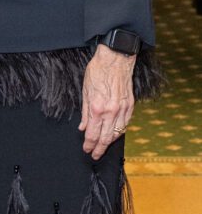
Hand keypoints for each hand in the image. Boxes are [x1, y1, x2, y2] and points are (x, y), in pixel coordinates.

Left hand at [79, 44, 134, 159]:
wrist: (115, 59)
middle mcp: (110, 112)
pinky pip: (125, 125)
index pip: (92, 134)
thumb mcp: (85, 90)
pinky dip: (119, 133)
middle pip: (104, 138)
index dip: (89, 145)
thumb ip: (84, 111)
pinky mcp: (130, 106)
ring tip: (103, 148)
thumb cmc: (98, 71)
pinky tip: (115, 135)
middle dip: (99, 149)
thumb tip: (83, 127)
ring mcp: (122, 110)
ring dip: (109, 143)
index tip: (86, 149)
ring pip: (116, 134)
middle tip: (95, 155)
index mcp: (96, 108)